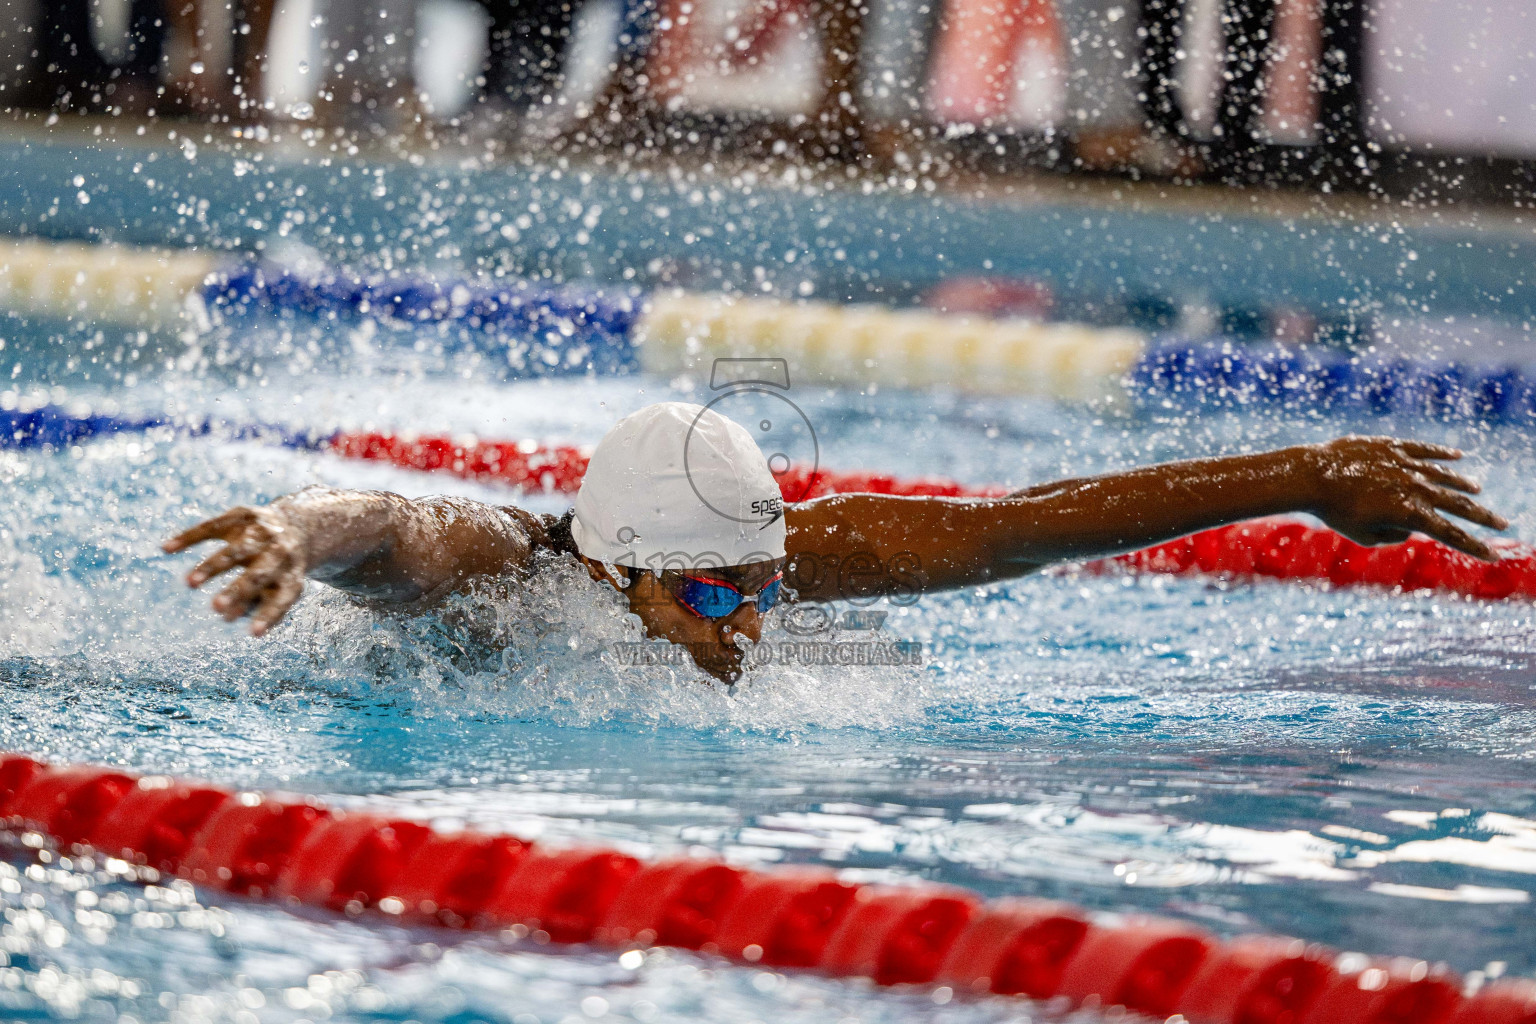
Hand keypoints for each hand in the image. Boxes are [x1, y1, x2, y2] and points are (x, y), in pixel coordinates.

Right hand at [162, 505, 308, 635]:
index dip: (268, 615)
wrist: (297, 524)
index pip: (282, 598)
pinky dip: (190, 537)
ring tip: (189, 583)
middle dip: (238, 590)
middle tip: (216, 607)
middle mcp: (281, 553)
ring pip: (236, 550)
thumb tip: (227, 617)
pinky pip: (213, 527)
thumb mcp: (277, 586)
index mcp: (291, 575)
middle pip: (259, 574)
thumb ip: (255, 603)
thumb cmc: (280, 569)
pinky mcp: (243, 516)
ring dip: (213, 566)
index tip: (254, 634)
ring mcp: (262, 532)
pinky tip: (167, 549)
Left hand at [1304, 436, 1508, 559]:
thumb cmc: (1334, 512)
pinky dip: (1442, 454)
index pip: (1450, 533)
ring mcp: (1405, 464)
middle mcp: (1414, 488)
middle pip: (1457, 504)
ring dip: (1462, 484)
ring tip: (1476, 490)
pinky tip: (1457, 456)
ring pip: (1443, 475)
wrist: (1312, 476)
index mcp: (1409, 513)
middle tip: (1502, 524)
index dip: (1473, 546)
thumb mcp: (1364, 535)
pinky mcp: (1392, 447)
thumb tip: (1409, 527)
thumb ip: (1392, 535)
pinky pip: (1423, 449)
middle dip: (1482, 517)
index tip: (1492, 555)